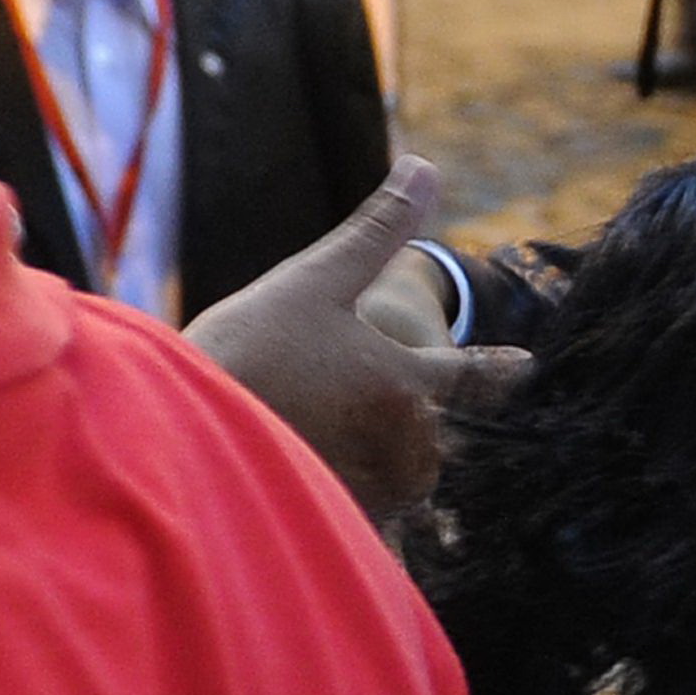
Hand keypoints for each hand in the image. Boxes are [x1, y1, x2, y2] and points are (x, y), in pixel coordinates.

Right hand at [186, 154, 527, 519]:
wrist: (172, 437)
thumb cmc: (245, 352)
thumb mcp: (315, 280)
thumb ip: (377, 230)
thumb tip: (426, 167)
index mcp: (406, 380)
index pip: (471, 374)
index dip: (498, 369)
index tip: (523, 366)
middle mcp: (403, 444)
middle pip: (435, 432)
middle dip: (418, 416)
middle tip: (370, 402)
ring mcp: (372, 492)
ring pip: (404, 476)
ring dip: (387, 459)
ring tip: (340, 442)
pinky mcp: (335, 527)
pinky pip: (373, 519)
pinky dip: (361, 500)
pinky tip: (323, 485)